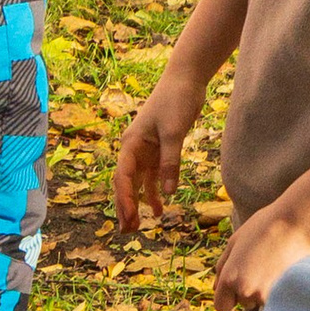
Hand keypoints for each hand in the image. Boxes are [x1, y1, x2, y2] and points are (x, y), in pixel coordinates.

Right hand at [112, 67, 202, 233]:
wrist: (186, 79)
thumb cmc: (176, 100)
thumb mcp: (174, 132)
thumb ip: (171, 162)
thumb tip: (169, 192)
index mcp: (131, 144)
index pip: (123, 177)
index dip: (125, 199)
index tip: (129, 218)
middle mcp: (134, 149)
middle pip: (126, 184)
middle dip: (125, 207)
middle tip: (127, 231)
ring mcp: (146, 151)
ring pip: (138, 184)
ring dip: (138, 204)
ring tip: (139, 226)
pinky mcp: (159, 150)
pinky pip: (154, 177)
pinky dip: (155, 192)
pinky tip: (160, 208)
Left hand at [213, 200, 309, 310]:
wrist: (297, 222)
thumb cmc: (264, 226)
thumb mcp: (234, 242)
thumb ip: (222, 267)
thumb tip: (216, 287)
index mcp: (229, 278)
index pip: (222, 307)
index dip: (228, 299)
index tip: (236, 291)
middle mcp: (245, 290)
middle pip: (243, 303)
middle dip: (249, 290)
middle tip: (262, 266)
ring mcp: (266, 294)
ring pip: (260, 301)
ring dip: (264, 290)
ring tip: (274, 266)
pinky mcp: (284, 294)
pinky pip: (276, 299)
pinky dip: (278, 289)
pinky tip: (283, 271)